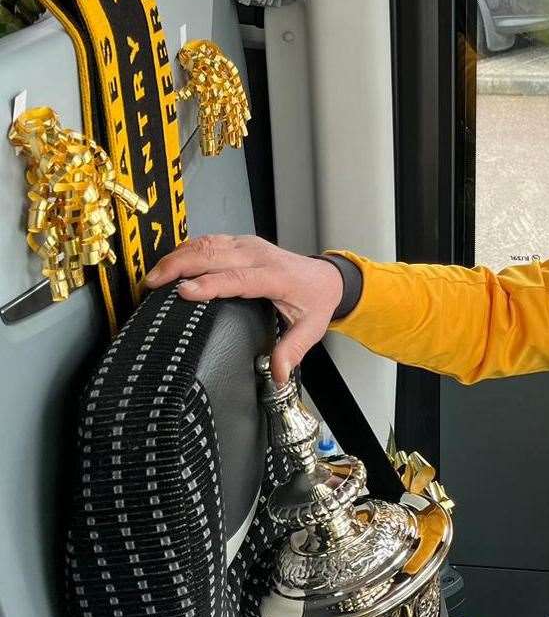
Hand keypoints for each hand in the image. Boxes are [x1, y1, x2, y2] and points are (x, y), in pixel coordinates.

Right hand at [144, 234, 344, 385]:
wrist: (327, 277)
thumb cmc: (316, 301)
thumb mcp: (311, 329)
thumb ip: (292, 351)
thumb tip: (278, 375)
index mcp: (276, 276)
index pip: (238, 278)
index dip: (209, 284)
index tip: (183, 292)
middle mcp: (259, 256)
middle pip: (214, 255)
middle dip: (180, 266)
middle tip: (152, 284)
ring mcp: (248, 245)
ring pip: (207, 244)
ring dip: (177, 256)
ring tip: (153, 275)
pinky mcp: (240, 242)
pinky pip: (209, 241)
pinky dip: (186, 250)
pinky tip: (169, 262)